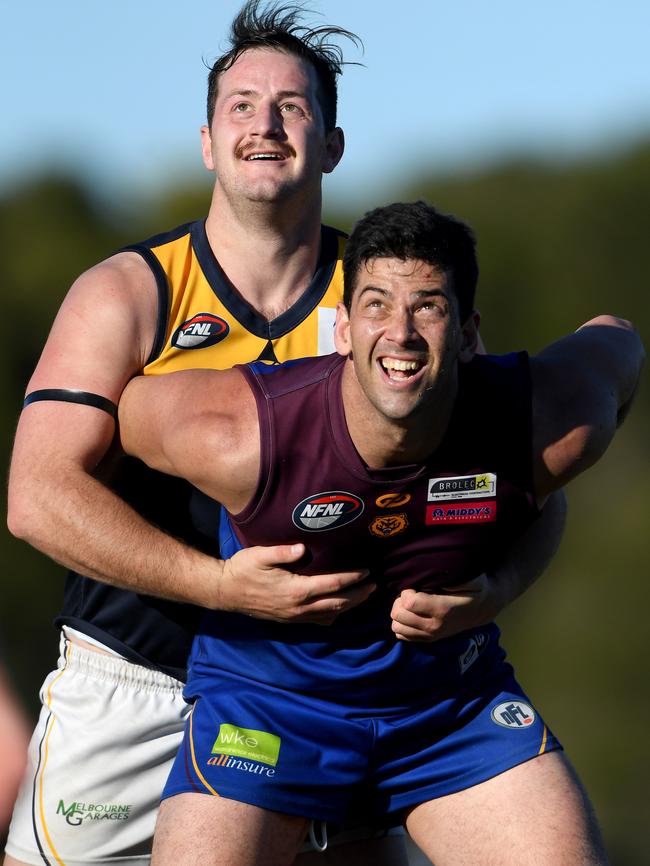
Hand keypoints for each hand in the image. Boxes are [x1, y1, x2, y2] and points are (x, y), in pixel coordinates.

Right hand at [218, 544, 373, 623]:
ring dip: (349, 606)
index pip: (332, 585)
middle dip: (358, 595)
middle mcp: (298, 607)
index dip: (352, 578)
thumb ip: (283, 552)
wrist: (226, 592)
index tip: (366, 571)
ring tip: (364, 596)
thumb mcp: (260, 555)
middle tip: (374, 586)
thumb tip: (302, 548)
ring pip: (330, 615)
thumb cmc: (243, 569)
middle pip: (337, 603)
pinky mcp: (289, 620)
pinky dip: (333, 615)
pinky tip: (340, 608)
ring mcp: (294, 616)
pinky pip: (318, 621)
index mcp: (296, 590)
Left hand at [390, 575, 500, 641]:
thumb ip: (453, 573)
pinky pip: (401, 635)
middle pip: (399, 615)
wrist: (480, 609)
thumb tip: (433, 568)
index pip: (409, 603)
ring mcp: (430, 636)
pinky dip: (402, 624)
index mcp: (442, 609)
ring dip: (399, 613)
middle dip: (400, 601)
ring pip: (396, 626)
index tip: (415, 585)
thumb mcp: (469, 578)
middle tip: (411, 593)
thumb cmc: (471, 589)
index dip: (406, 591)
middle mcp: (434, 626)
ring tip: (410, 603)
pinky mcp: (427, 640)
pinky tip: (411, 614)